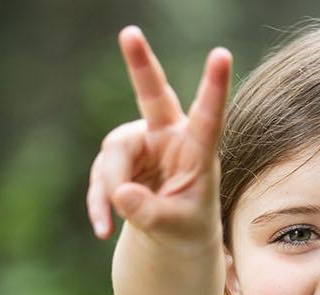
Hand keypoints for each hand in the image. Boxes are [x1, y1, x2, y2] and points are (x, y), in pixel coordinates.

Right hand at [87, 26, 231, 244]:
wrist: (170, 238)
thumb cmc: (186, 227)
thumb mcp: (176, 227)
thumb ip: (150, 213)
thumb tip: (120, 195)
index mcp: (198, 150)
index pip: (208, 117)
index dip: (213, 88)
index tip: (221, 54)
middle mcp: (169, 136)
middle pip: (152, 95)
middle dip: (140, 64)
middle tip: (129, 32)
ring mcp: (141, 144)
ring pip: (113, 150)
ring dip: (109, 186)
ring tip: (113, 220)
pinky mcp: (118, 159)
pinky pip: (100, 175)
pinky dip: (98, 202)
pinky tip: (103, 229)